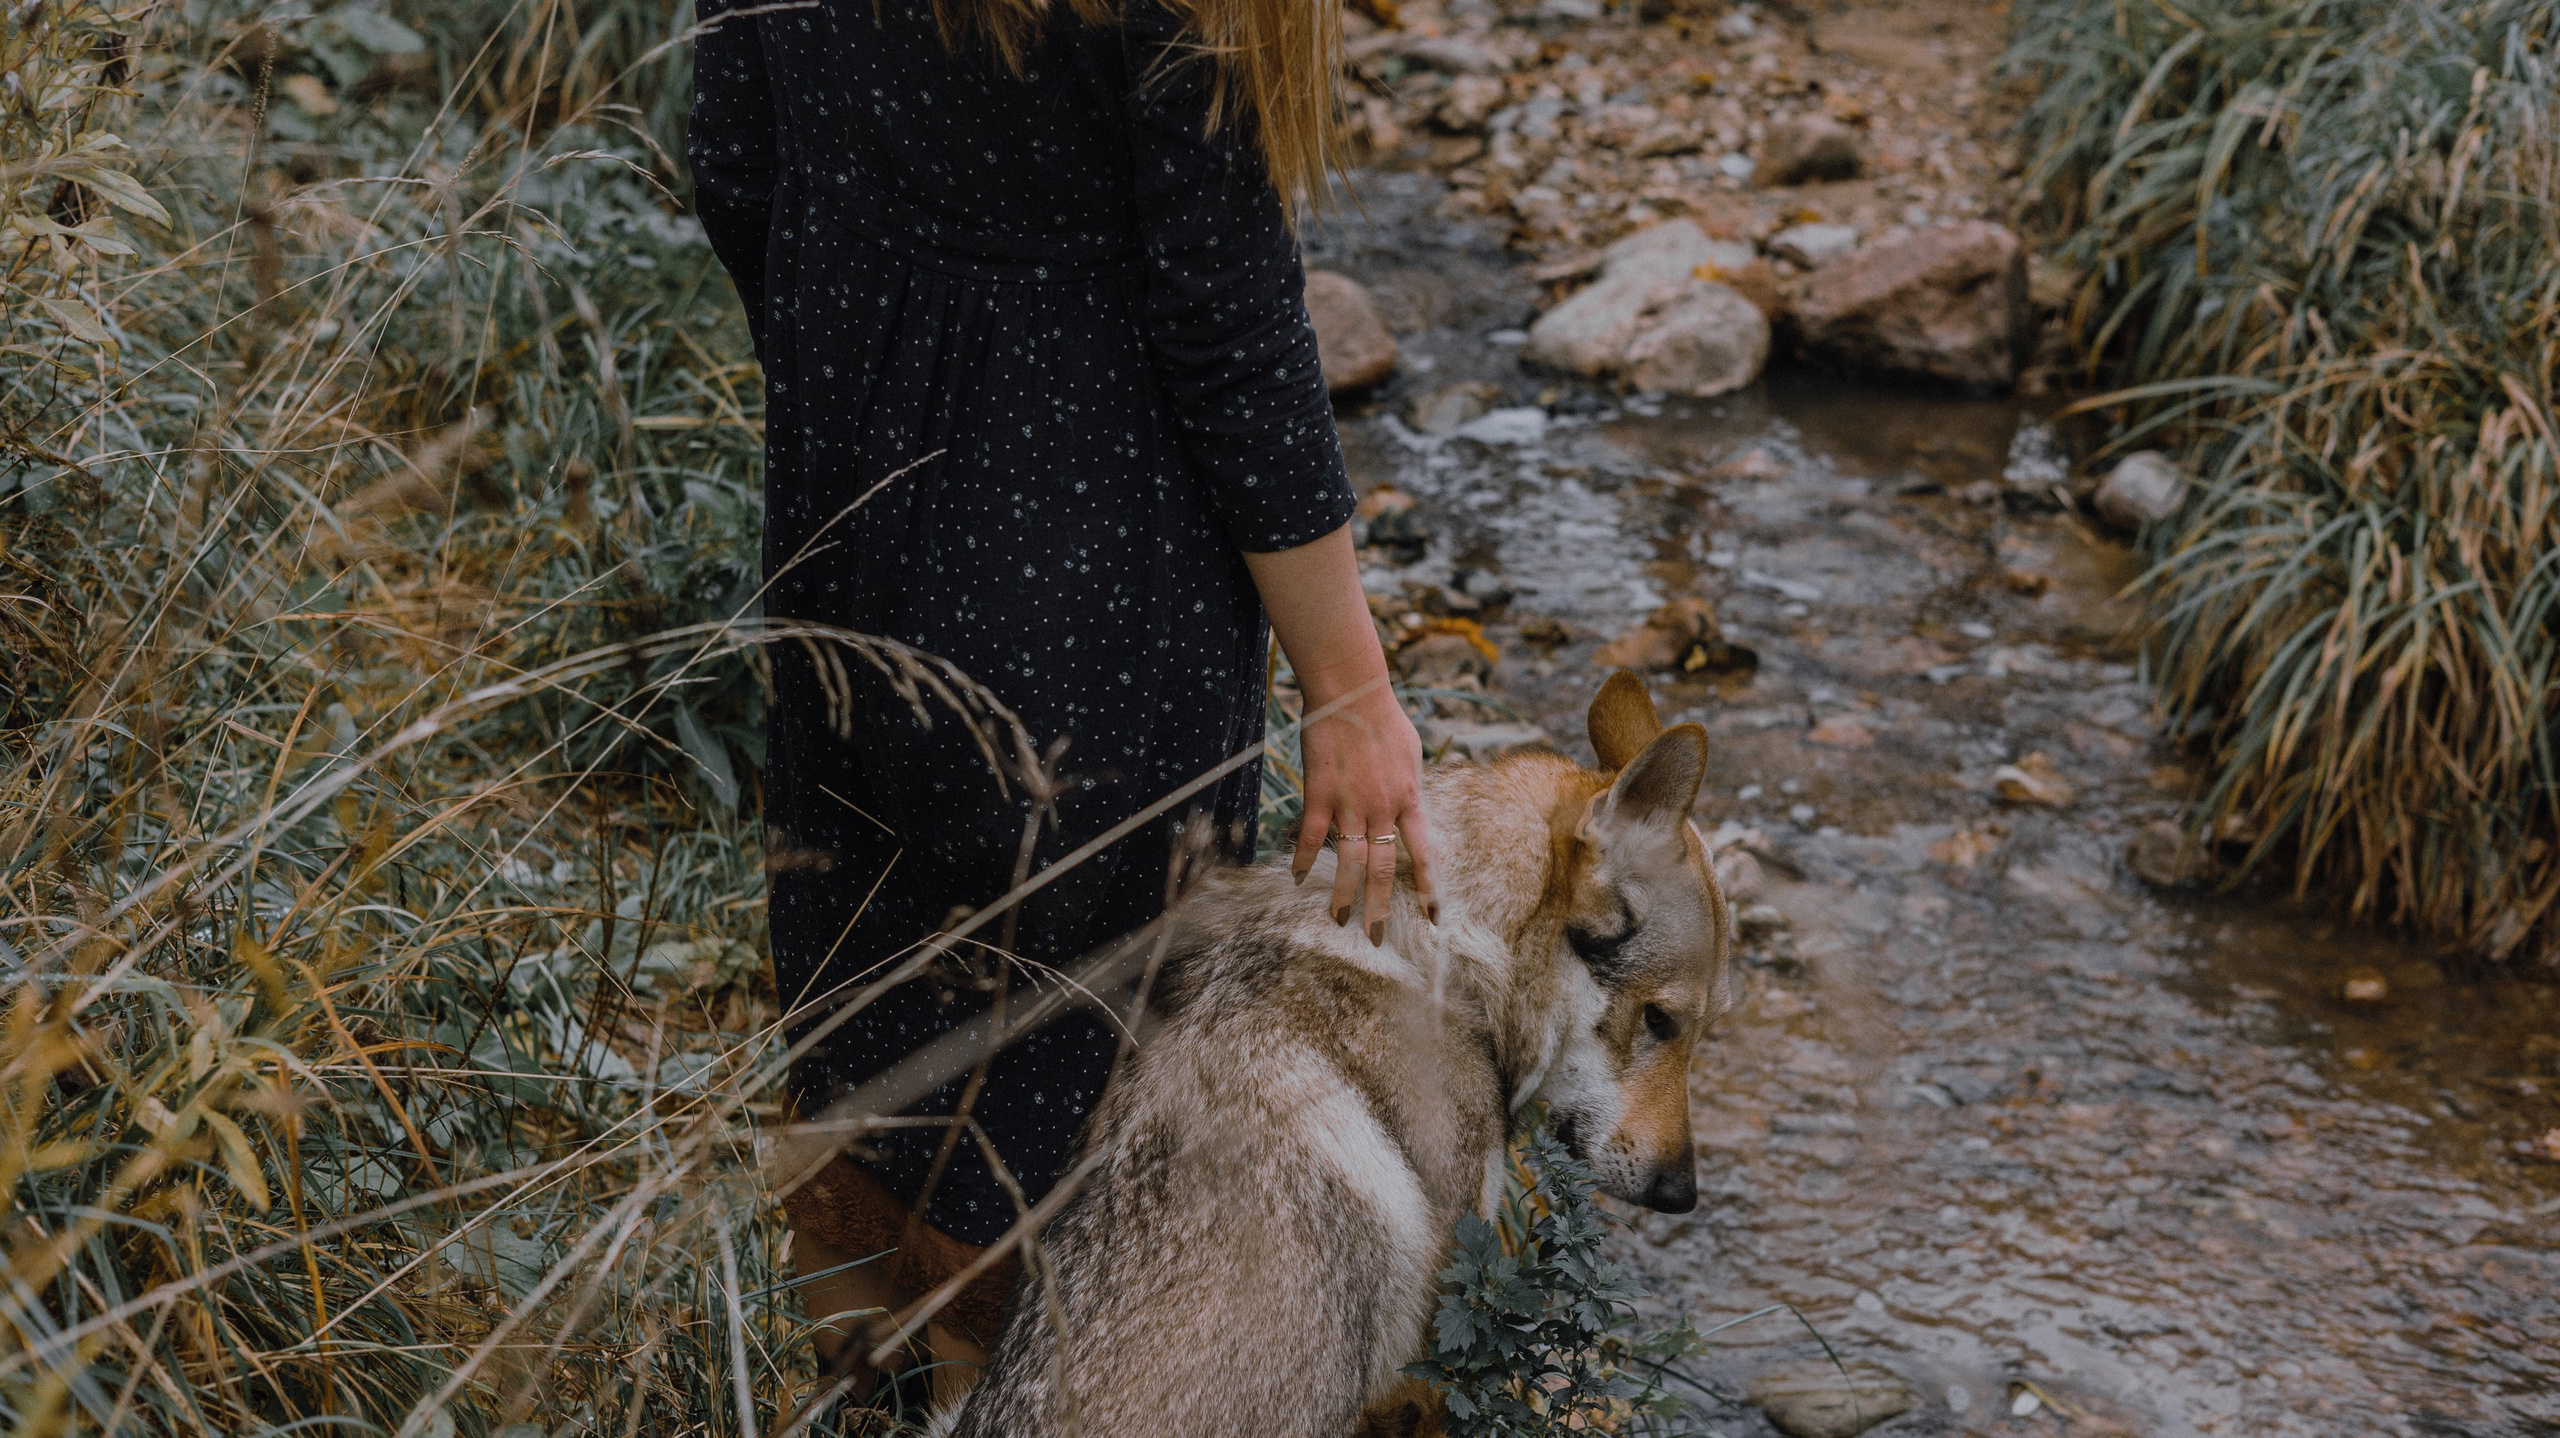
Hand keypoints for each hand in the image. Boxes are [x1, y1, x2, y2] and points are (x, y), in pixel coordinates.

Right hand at [1239, 522, 1440, 943]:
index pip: (1423, 856)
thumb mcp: (1412, 754)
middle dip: (1379, 909)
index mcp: (1410, 800)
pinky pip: (1311, 836)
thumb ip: (1410, 787)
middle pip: (1383, 870)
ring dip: (1343, 896)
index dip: (1428, 890)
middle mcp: (1383, 809)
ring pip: (1348, 862)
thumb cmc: (1384, 718)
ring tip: (1339, 920)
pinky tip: (1299, 878)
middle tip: (1374, 938)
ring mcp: (1350, 803)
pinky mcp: (1319, 793)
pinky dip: (1304, 859)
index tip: (1431, 919)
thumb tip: (1412, 805)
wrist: (1353, 691)